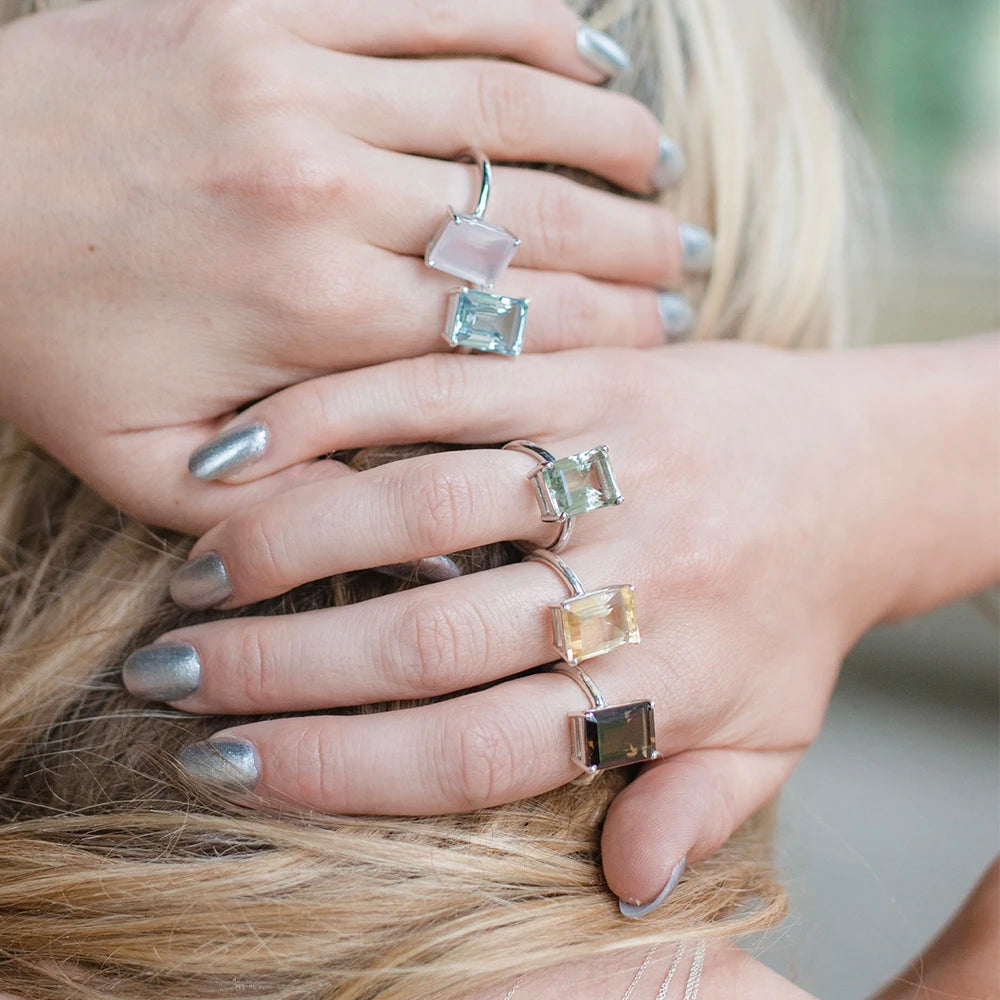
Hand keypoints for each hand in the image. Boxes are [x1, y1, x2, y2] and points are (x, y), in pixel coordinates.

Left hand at [0, 0, 695, 532]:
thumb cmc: (46, 348)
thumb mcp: (154, 475)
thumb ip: (293, 516)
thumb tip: (419, 554)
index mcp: (310, 314)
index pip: (510, 327)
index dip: (602, 336)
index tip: (659, 344)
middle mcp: (321, 189)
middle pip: (528, 217)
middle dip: (628, 243)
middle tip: (688, 262)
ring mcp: (294, 78)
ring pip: (503, 99)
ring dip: (604, 131)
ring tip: (664, 164)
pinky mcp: (266, 3)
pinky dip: (528, 22)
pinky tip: (589, 48)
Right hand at [124, 342, 913, 908]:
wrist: (867, 457)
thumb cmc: (798, 605)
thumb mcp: (773, 730)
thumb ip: (695, 803)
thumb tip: (619, 891)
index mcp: (664, 682)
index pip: (471, 750)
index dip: (336, 768)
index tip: (228, 765)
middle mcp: (629, 577)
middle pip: (425, 640)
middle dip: (276, 668)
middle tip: (168, 675)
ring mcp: (606, 463)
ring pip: (421, 510)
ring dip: (290, 544)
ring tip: (194, 577)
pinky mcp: (590, 373)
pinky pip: (446, 393)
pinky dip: (336, 417)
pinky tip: (251, 449)